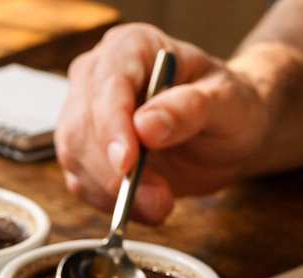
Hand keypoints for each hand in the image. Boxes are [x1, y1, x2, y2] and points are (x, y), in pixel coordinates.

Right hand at [55, 23, 269, 220]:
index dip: (112, 126)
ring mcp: (85, 116)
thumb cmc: (227, 107)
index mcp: (132, 47)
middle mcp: (98, 76)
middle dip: (115, 172)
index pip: (107, 84)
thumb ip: (190, 108)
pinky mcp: (84, 154)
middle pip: (81, 127)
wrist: (224, 135)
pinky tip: (144, 205)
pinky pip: (82, 184)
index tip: (128, 163)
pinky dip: (111, 203)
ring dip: (114, 193)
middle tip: (159, 200)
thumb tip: (146, 125)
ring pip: (75, 159)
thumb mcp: (227, 102)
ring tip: (160, 204)